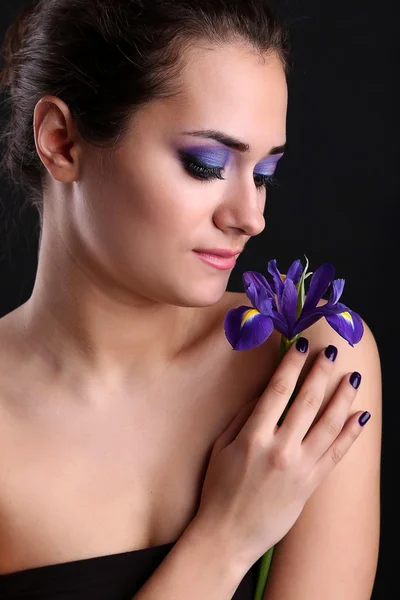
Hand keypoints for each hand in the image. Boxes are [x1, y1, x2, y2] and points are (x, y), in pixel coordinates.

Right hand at [193, 338, 367, 568]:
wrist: (227, 536)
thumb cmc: (218, 490)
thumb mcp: (220, 448)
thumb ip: (242, 418)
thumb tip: (264, 395)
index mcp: (253, 437)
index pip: (278, 391)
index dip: (292, 364)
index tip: (301, 346)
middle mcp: (280, 449)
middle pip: (308, 402)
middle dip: (321, 372)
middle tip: (331, 352)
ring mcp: (299, 468)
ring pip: (329, 425)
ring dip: (343, 397)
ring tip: (353, 377)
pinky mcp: (311, 485)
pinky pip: (337, 454)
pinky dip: (351, 433)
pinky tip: (361, 416)